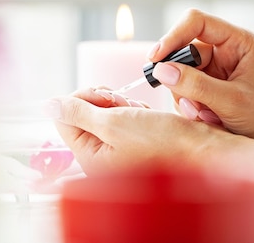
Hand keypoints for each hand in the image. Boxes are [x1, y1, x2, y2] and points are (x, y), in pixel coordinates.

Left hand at [50, 87, 228, 173]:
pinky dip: (134, 109)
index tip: (103, 96)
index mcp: (90, 157)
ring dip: (121, 104)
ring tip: (140, 112)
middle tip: (121, 103)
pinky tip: (148, 115)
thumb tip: (49, 104)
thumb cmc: (164, 143)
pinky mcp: (134, 139)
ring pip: (105, 111)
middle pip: (84, 113)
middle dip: (103, 101)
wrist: (204, 151)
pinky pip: (124, 116)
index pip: (65, 119)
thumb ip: (77, 112)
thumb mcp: (114, 123)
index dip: (81, 99)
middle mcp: (102, 155)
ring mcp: (118, 147)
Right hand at [148, 8, 253, 147]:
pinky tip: (206, 118)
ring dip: (185, 97)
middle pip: (183, 51)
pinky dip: (188, 106)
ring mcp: (214, 69)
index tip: (156, 58)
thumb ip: (196, 85)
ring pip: (179, 74)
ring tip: (205, 116)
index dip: (173, 36)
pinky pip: (183, 90)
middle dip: (180, 79)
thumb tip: (160, 70)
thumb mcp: (231, 102)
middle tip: (189, 104)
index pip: (196, 22)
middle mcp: (224, 51)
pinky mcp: (207, 86)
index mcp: (238, 42)